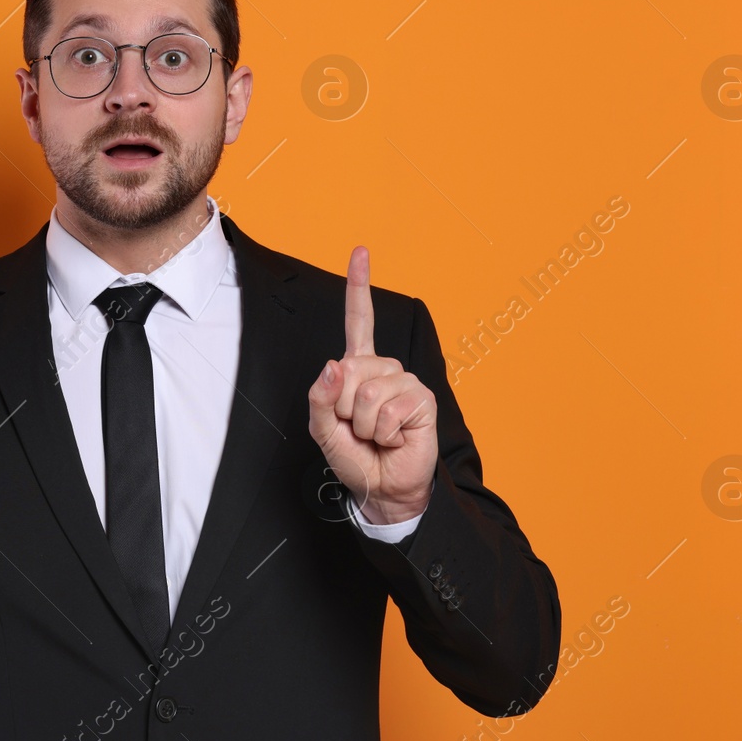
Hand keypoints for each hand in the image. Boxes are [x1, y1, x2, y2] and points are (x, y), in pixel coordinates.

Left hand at [307, 246, 437, 523]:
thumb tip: (333, 366)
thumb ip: (320, 398)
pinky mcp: (422, 400)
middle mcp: (384, 369)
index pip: (359, 321)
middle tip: (356, 427)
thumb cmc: (355, 456)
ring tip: (375, 435)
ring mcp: (405, 382)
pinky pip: (388, 410)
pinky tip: (393, 438)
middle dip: (342, 407)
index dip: (359, 287)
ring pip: (366, 393)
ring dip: (362, 424)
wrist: (382, 488)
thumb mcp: (323, 430)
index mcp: (359, 368)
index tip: (362, 252)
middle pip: (349, 370)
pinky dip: (382, 432)